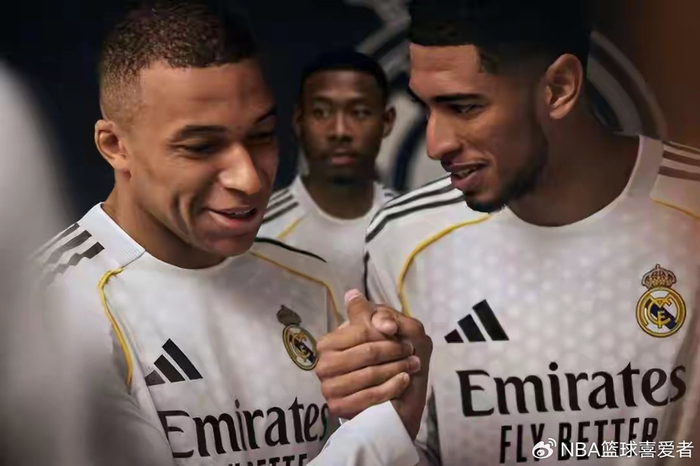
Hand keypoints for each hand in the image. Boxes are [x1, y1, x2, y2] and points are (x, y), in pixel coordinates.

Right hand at [315, 289, 431, 439]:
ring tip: (412, 365)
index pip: (361, 332)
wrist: (393, 400)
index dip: (384, 331)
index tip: (401, 332)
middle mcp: (323, 365)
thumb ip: (372, 313)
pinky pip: (369, 396)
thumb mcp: (387, 330)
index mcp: (328, 343)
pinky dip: (392, 387)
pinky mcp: (338, 408)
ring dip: (397, 368)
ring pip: (370, 375)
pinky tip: (403, 380)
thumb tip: (353, 294)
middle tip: (412, 351)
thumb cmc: (387, 359)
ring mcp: (329, 388)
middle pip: (367, 353)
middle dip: (394, 351)